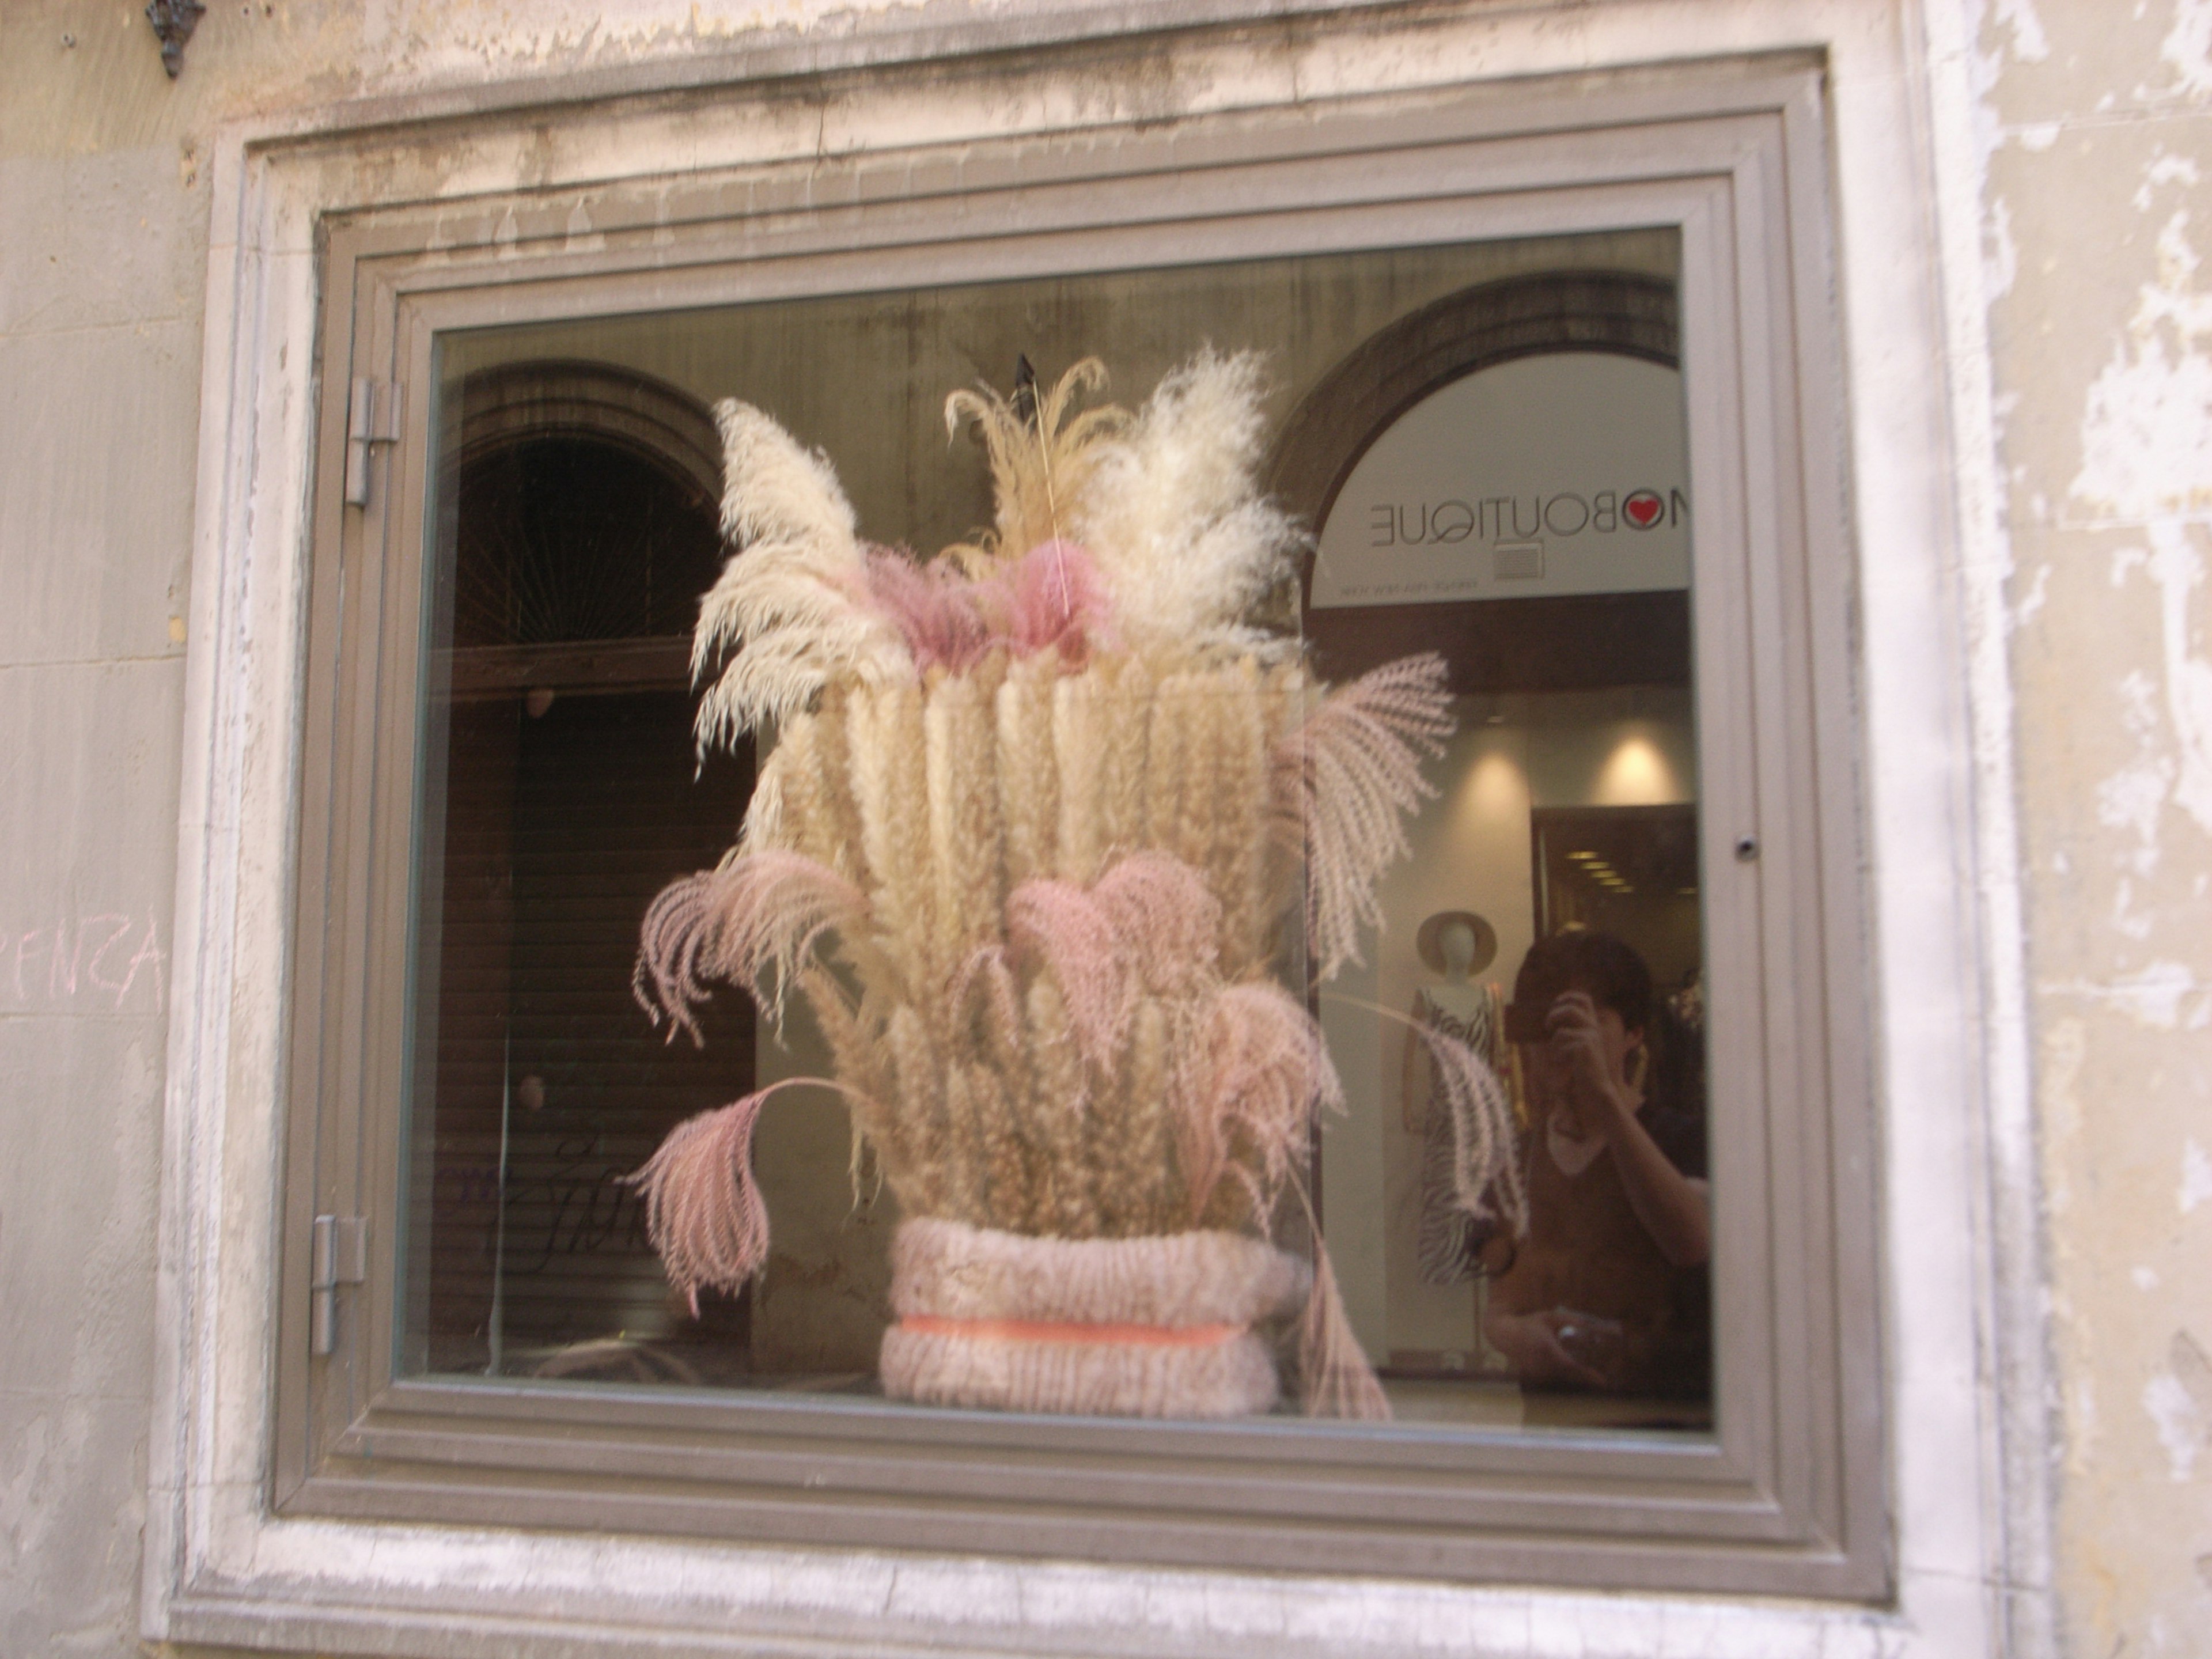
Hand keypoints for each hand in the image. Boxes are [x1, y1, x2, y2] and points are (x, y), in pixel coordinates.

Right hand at [1486, 1307, 1608, 1388]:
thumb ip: (1571, 1320)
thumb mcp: (1551, 1318)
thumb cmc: (1529, 1323)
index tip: (1603, 1381)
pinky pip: (1554, 1377)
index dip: (1588, 1375)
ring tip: (1589, 1375)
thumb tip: (1591, 1323)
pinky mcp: (1535, 1374)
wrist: (1505, 1334)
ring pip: (1563, 1378)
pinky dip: (1564, 1375)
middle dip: (1586, 1377)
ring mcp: (1538, 1371)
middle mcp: (1543, 1363)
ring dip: (1575, 1376)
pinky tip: (1568, 1369)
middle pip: (1571, 1375)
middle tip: (1602, 1379)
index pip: (1572, 1366)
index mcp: (1548, 1349)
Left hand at [1543, 991, 1634, 1136]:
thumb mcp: (1571, 1049)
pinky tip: (1569, 1066)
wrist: (1595, 1092)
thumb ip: (1562, 1033)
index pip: (1583, 999)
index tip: (1555, 1006)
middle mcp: (1593, 1028)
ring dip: (1555, 1044)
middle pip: (1573, 1006)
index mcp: (1591, 1025)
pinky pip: (1560, 1045)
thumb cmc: (1581, 1072)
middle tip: (1548, 1026)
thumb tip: (1542, 1021)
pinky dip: (1558, 1056)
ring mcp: (1590, 1036)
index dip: (1567, 997)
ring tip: (1559, 1056)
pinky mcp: (1585, 1047)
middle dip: (1556, 1013)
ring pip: (1560, 1031)